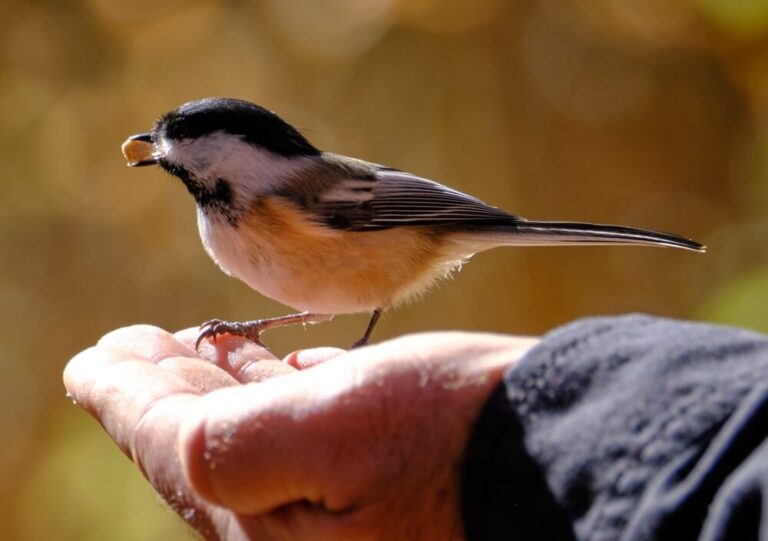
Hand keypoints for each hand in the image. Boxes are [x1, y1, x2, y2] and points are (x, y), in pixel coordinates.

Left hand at [64, 326, 537, 539]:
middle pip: (205, 445)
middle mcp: (300, 521)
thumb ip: (219, 445)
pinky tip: (269, 365)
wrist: (560, 447)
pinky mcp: (380, 463)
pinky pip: (305, 424)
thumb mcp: (321, 440)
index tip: (98, 356)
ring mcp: (342, 493)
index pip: (171, 451)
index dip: (127, 398)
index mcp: (270, 528)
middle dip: (163, 387)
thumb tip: (138, 409)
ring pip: (253, 432)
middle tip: (129, 345)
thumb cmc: (447, 436)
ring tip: (195, 342)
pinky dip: (274, 389)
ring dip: (214, 382)